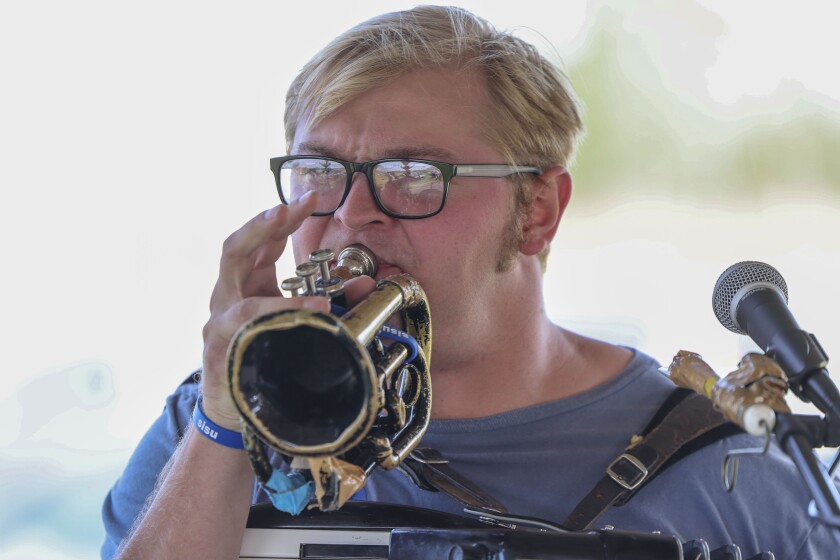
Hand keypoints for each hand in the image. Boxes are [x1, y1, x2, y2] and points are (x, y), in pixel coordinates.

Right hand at [200, 194, 329, 429]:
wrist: (236, 411)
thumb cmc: (268, 361)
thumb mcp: (301, 323)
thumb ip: (331, 301)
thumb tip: (364, 285)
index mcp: (248, 284)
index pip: (260, 241)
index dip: (282, 217)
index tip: (311, 197)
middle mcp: (228, 295)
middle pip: (235, 247)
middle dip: (263, 224)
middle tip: (289, 207)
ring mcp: (219, 318)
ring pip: (232, 277)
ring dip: (262, 257)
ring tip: (291, 229)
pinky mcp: (221, 343)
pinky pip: (245, 319)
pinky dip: (277, 309)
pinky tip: (307, 308)